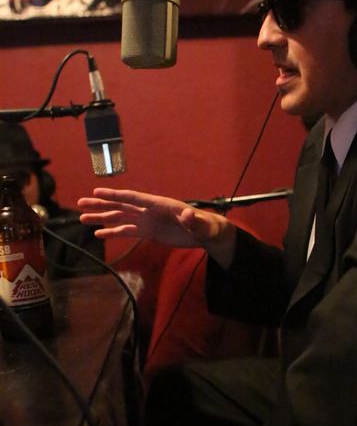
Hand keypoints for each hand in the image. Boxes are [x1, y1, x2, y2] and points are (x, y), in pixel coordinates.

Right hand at [77, 187, 235, 264]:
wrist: (206, 234)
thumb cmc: (205, 226)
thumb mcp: (200, 224)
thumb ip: (193, 220)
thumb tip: (189, 215)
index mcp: (159, 204)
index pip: (134, 198)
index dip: (115, 195)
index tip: (97, 192)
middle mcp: (149, 211)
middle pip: (121, 206)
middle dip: (101, 204)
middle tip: (80, 203)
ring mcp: (147, 221)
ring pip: (120, 218)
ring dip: (102, 218)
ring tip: (83, 218)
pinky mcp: (148, 232)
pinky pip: (127, 232)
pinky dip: (113, 232)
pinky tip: (99, 234)